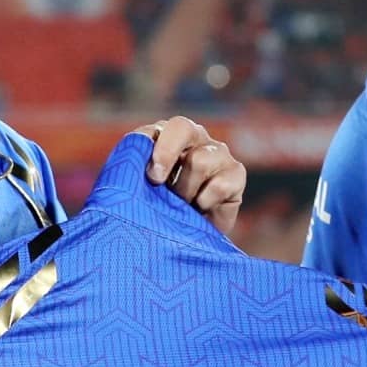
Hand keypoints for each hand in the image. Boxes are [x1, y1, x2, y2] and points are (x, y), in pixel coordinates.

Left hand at [136, 116, 245, 234]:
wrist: (189, 239)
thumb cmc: (158, 211)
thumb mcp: (139, 191)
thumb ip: (131, 172)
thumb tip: (129, 161)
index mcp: (166, 136)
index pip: (156, 128)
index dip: (151, 147)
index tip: (149, 175)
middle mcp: (194, 138)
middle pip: (182, 127)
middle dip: (166, 154)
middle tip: (157, 182)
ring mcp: (218, 154)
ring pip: (200, 160)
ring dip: (185, 190)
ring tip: (181, 205)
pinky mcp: (236, 174)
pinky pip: (221, 184)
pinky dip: (206, 201)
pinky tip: (201, 209)